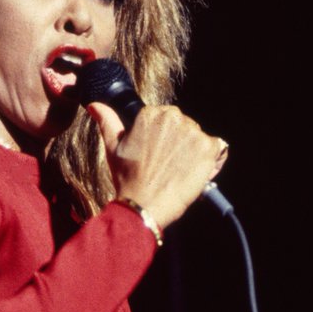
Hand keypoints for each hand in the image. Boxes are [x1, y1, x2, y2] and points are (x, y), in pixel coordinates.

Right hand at [87, 101, 227, 229]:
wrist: (143, 206)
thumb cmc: (128, 179)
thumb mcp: (113, 148)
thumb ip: (107, 122)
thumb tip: (95, 105)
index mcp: (151, 113)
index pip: (165, 119)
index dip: (163, 138)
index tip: (157, 155)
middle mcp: (173, 117)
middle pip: (184, 126)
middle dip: (179, 143)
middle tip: (167, 166)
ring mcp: (192, 132)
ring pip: (198, 138)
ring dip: (193, 152)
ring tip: (179, 172)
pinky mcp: (208, 148)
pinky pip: (217, 149)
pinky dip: (210, 161)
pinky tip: (195, 174)